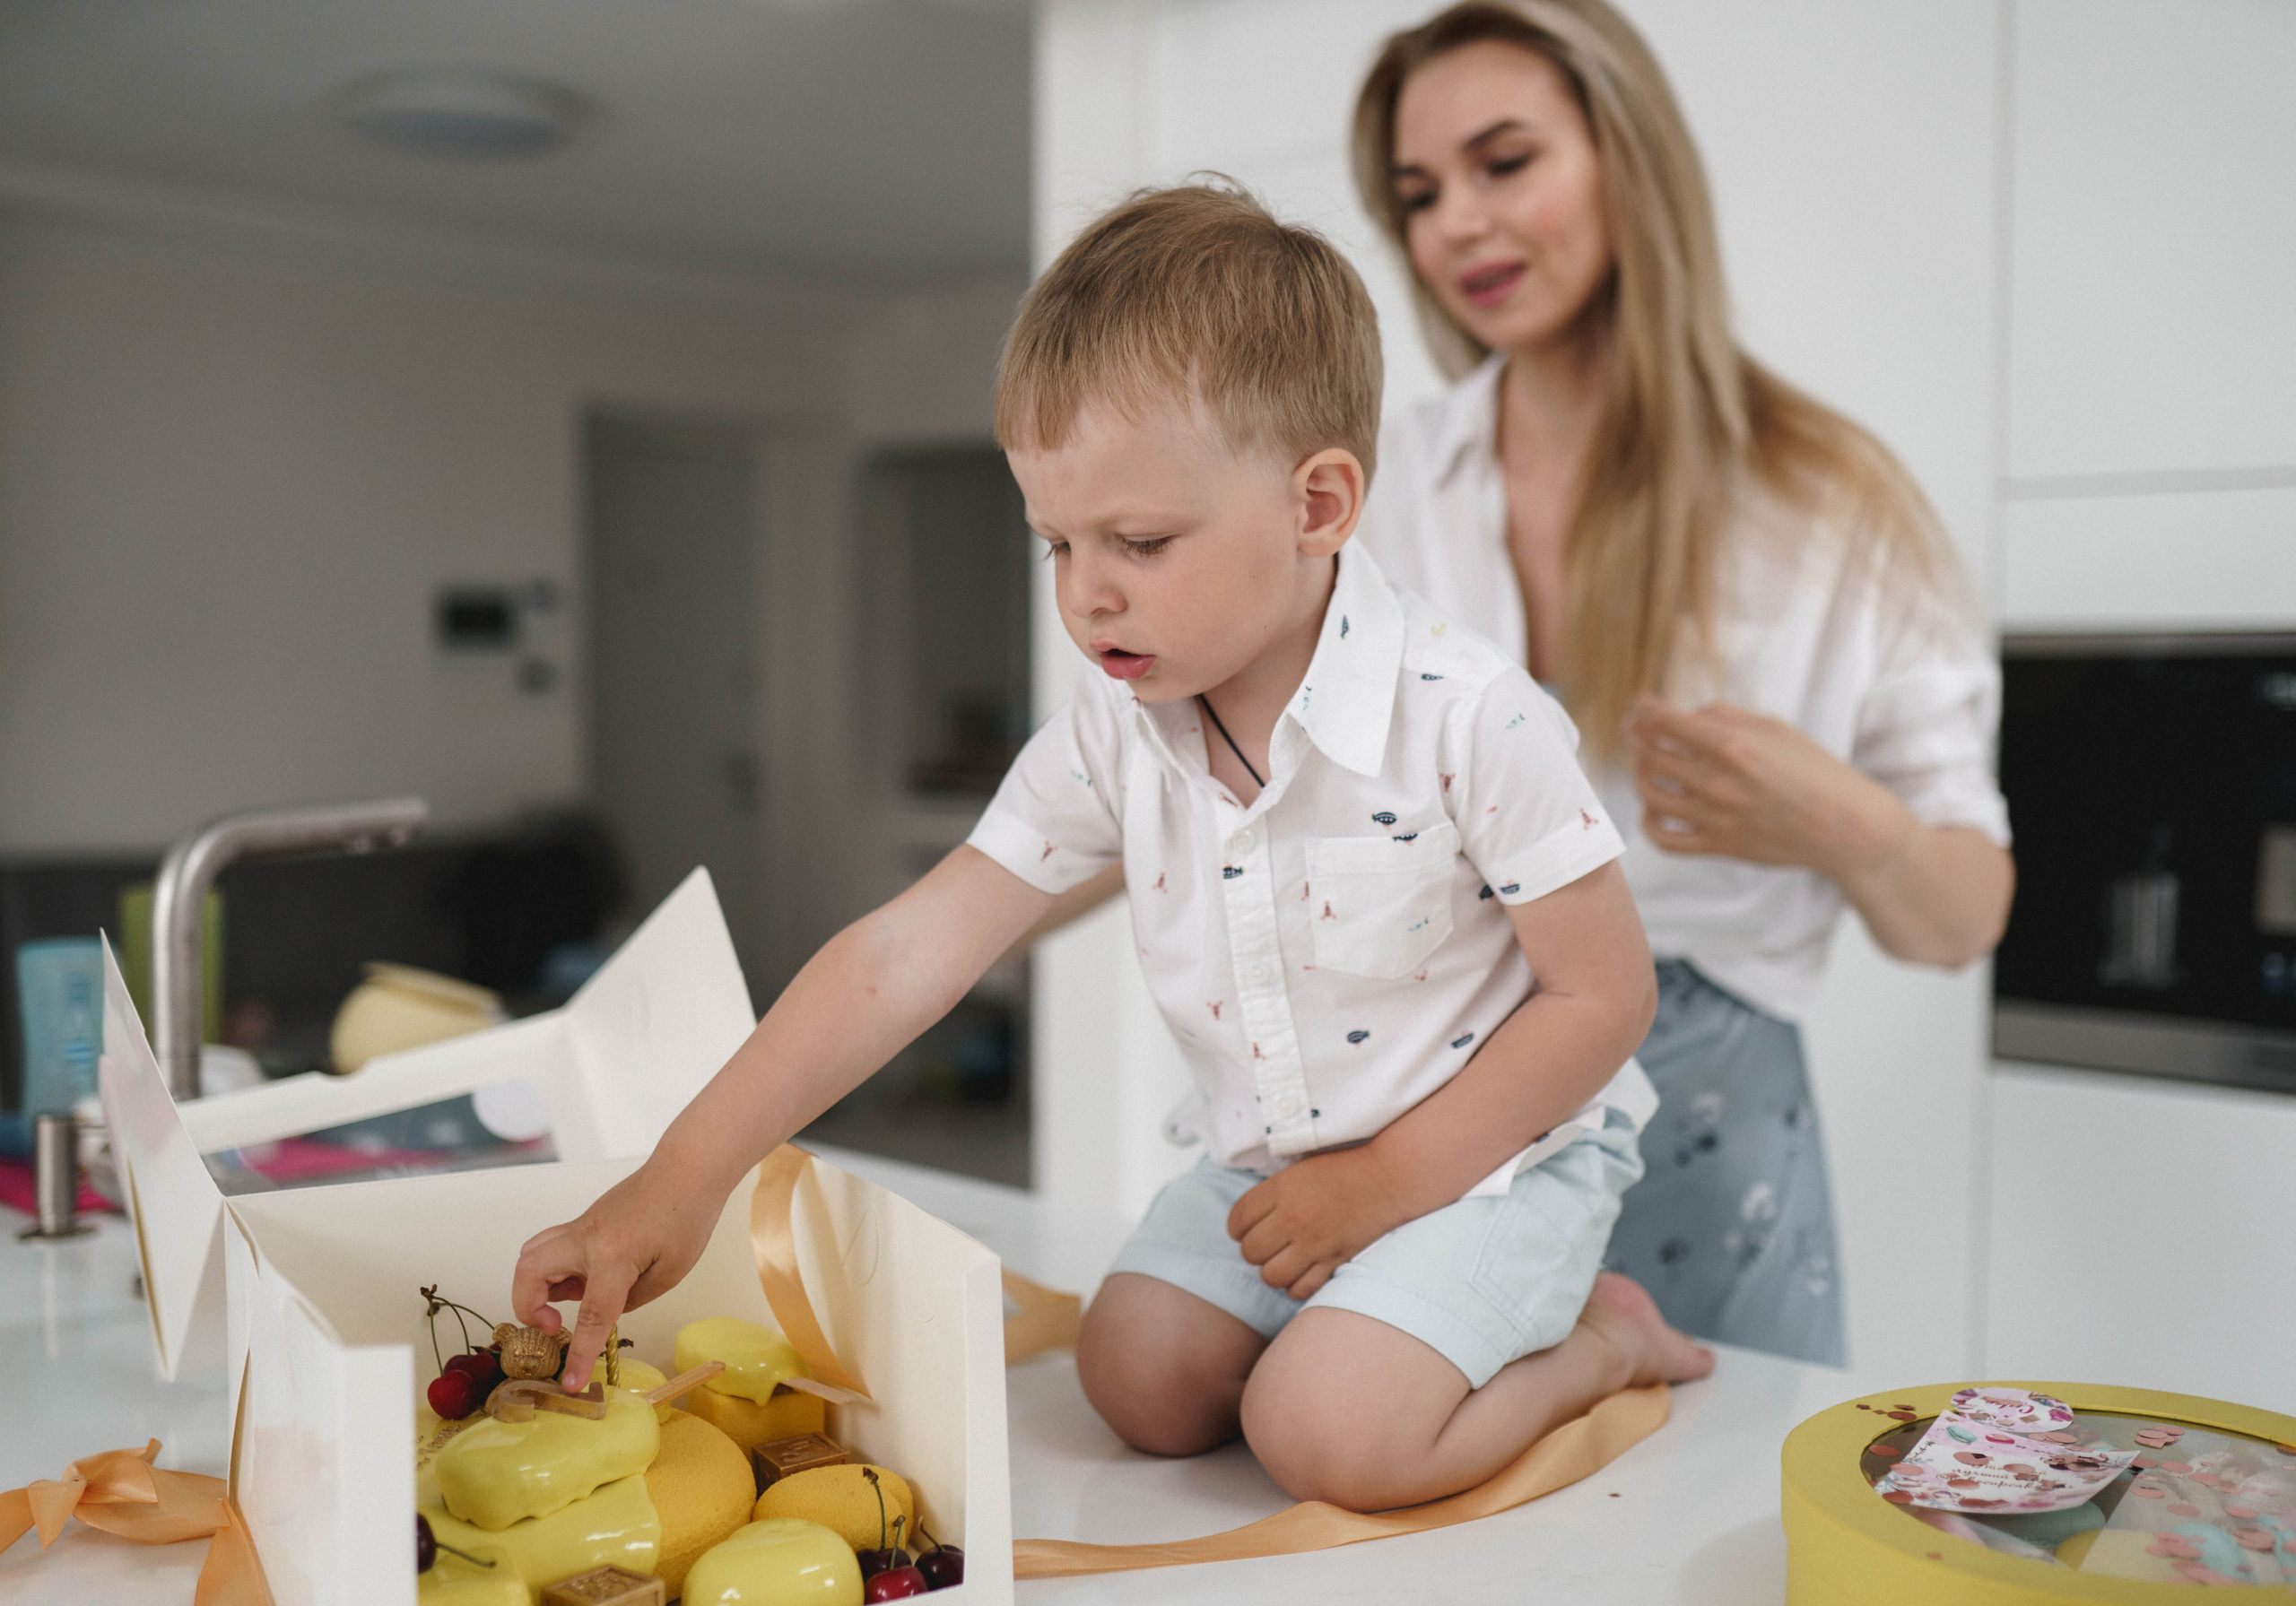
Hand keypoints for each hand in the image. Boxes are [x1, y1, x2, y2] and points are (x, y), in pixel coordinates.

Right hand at [510, 1155, 729, 1390]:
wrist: (688, 1167)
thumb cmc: (687, 1216)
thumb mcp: (671, 1271)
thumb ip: (633, 1299)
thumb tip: (605, 1311)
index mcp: (614, 1256)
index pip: (591, 1316)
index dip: (578, 1354)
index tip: (569, 1384)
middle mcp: (587, 1238)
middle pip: (529, 1271)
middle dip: (527, 1307)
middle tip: (554, 1325)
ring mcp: (582, 1226)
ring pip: (531, 1253)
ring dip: (535, 1286)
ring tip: (567, 1302)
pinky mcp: (585, 1222)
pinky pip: (552, 1247)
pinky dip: (554, 1270)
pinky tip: (586, 1280)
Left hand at [1226, 1146, 1409, 1300]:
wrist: (1388, 1179)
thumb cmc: (1343, 1169)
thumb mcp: (1299, 1169)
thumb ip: (1272, 1192)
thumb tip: (1248, 1217)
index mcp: (1282, 1189)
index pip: (1237, 1220)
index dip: (1236, 1227)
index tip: (1244, 1228)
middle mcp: (1294, 1218)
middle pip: (1250, 1251)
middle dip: (1253, 1250)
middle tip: (1265, 1244)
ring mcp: (1314, 1243)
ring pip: (1271, 1276)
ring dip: (1272, 1270)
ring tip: (1281, 1260)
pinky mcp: (1334, 1261)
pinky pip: (1300, 1289)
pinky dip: (1295, 1286)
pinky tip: (1300, 1273)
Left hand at [1626, 697, 1913, 879]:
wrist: (1844, 826)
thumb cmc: (1815, 771)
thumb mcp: (1776, 729)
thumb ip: (1727, 717)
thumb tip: (1688, 715)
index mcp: (1732, 747)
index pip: (1664, 722)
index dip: (1644, 709)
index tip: (1641, 705)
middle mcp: (1718, 783)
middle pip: (1649, 755)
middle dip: (1635, 736)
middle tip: (1635, 728)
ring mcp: (1715, 818)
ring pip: (1650, 795)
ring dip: (1638, 774)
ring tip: (1643, 763)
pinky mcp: (1719, 847)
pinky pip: (1665, 840)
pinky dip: (1648, 824)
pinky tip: (1652, 809)